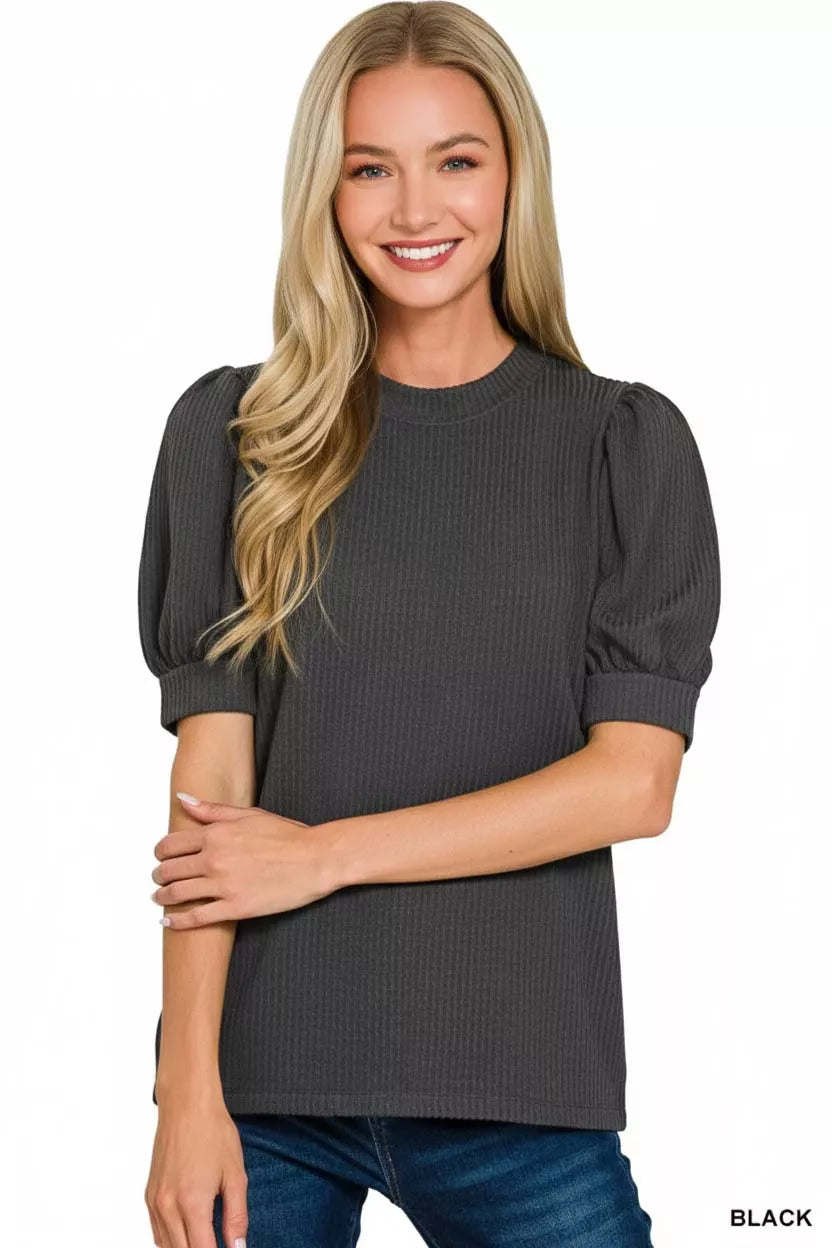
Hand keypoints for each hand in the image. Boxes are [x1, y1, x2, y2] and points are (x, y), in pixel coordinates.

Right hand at [146, 1095, 247, 1247]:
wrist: (187, 1105)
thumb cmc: (213, 1132)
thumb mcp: (235, 1174)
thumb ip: (236, 1216)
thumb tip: (238, 1247)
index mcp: (192, 1203)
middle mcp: (168, 1206)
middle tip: (219, 1242)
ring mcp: (154, 1202)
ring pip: (167, 1246)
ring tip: (206, 1238)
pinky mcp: (148, 1195)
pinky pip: (157, 1231)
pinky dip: (172, 1240)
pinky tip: (187, 1234)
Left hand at [150, 793, 336, 928]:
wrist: (315, 859)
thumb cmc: (288, 835)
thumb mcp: (249, 814)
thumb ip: (212, 810)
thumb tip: (184, 799)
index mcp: (216, 834)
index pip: (171, 844)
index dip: (160, 852)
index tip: (160, 855)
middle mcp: (214, 859)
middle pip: (169, 870)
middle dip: (159, 874)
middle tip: (158, 878)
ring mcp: (223, 885)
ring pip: (178, 893)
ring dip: (162, 896)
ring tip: (160, 897)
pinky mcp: (235, 907)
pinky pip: (197, 917)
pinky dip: (177, 920)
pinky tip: (168, 920)